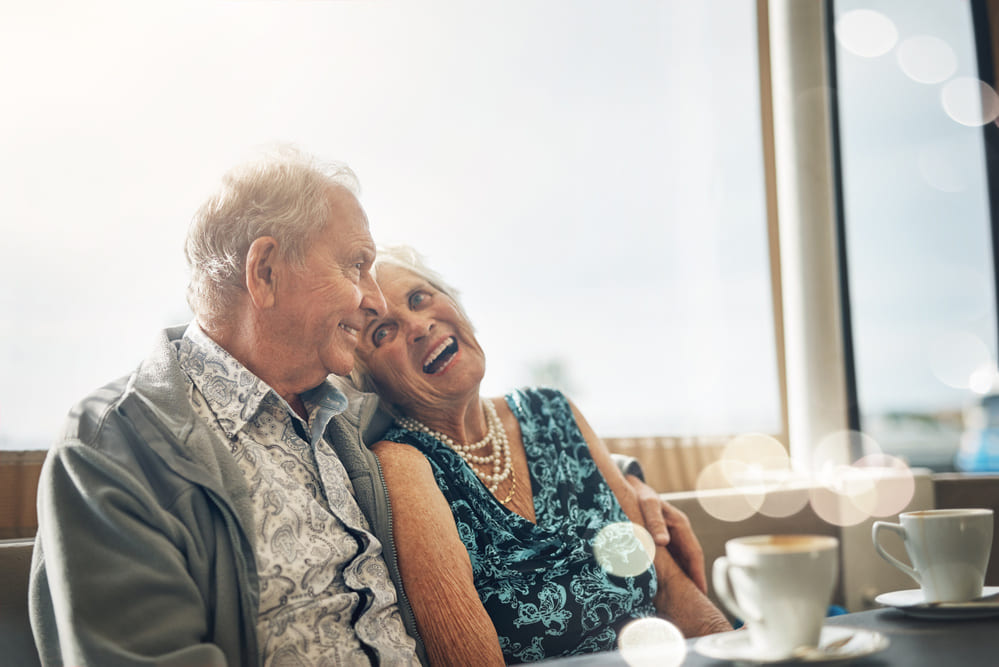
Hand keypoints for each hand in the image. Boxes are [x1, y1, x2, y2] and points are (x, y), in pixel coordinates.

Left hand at [625, 475, 707, 593]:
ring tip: (682, 601)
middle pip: (689, 561)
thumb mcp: (647, 505)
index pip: (694, 554)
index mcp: (681, 524)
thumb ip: (654, 521)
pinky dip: (669, 573)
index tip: (700, 592)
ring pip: (679, 562)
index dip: (698, 574)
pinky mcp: (660, 540)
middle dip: (693, 582)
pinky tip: (664, 587)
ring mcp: (671, 536)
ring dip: (681, 579)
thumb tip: (663, 542)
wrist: (628, 485)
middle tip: (695, 603)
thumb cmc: (638, 494)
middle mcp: (679, 532)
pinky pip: (668, 559)